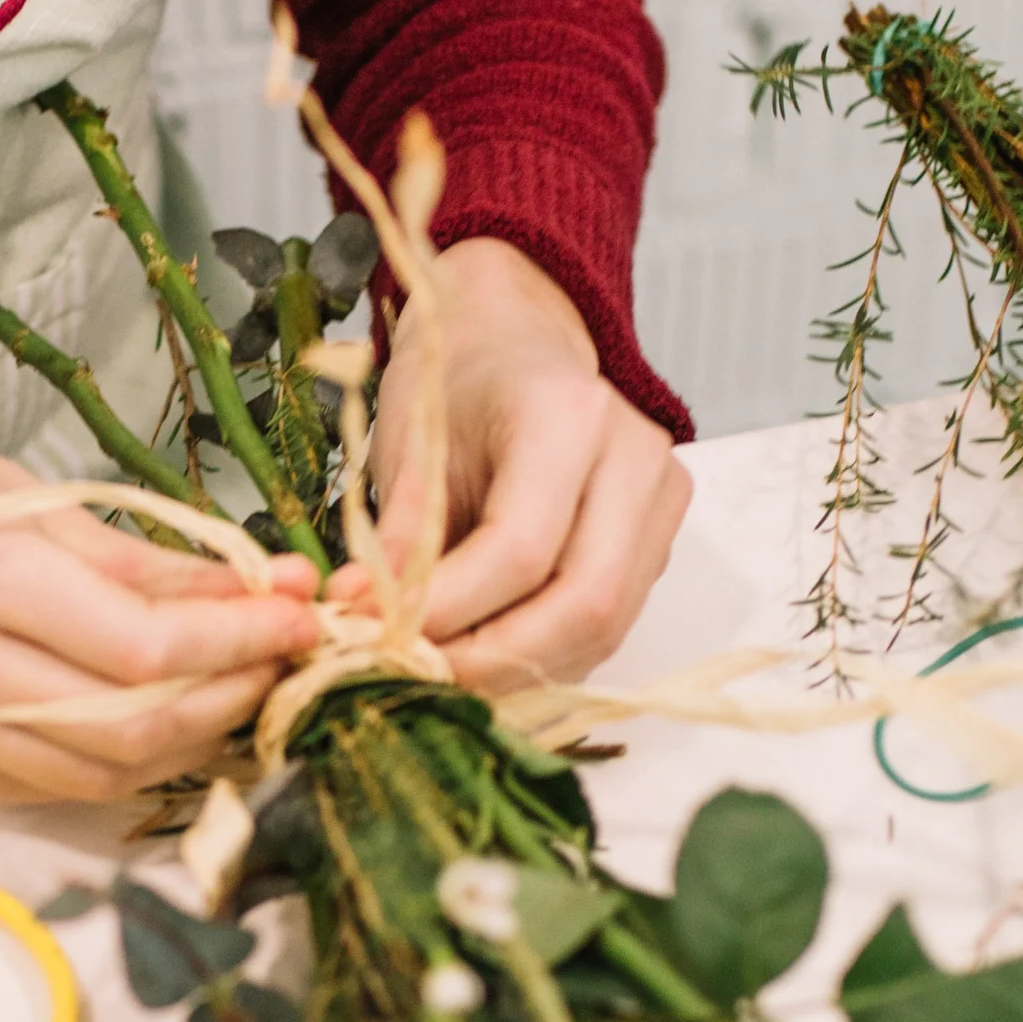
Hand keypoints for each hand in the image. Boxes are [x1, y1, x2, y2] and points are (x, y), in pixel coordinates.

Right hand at [0, 412, 319, 802]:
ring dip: (199, 737)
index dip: (239, 642)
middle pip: (135, 726)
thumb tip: (283, 593)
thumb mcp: (53, 505)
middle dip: (233, 696)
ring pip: (111, 772)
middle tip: (288, 660)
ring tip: (244, 686)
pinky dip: (140, 760)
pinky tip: (176, 718)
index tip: (304, 619)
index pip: (143, 648)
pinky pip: (70, 785)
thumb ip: (167, 563)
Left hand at [334, 237, 692, 694]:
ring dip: (519, 669)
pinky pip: (608, 627)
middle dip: (494, 659)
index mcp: (567, 415)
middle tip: (418, 676)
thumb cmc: (454, 386)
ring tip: (443, 672)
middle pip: (585, 602)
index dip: (449, 610)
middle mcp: (635, 459)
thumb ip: (398, 538)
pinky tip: (484, 657)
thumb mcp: (409, 448)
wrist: (512, 343)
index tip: (379, 634)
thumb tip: (364, 618)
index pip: (520, 548)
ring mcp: (659, 505)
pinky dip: (542, 657)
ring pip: (605, 628)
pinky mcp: (658, 543)